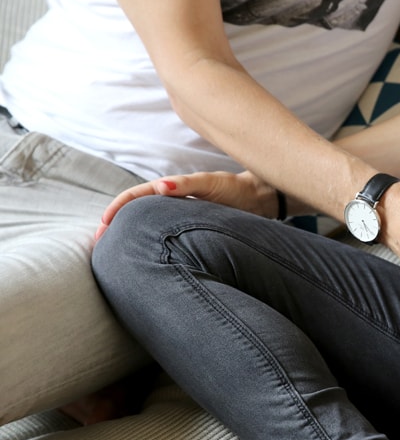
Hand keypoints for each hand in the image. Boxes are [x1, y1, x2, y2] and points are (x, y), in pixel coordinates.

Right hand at [95, 170, 286, 239]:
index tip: (104, 225)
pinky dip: (150, 243)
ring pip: (148, 225)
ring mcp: (181, 215)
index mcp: (173, 188)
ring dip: (130, 236)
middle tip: (99, 246)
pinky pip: (164, 234)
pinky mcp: (191, 227)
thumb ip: (187, 184)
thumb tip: (160, 185)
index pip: (137, 196)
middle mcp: (173, 201)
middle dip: (116, 226)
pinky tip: (145, 256)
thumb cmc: (236, 188)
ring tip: (114, 254)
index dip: (118, 208)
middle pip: (137, 212)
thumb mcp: (211, 183)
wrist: (260, 198)